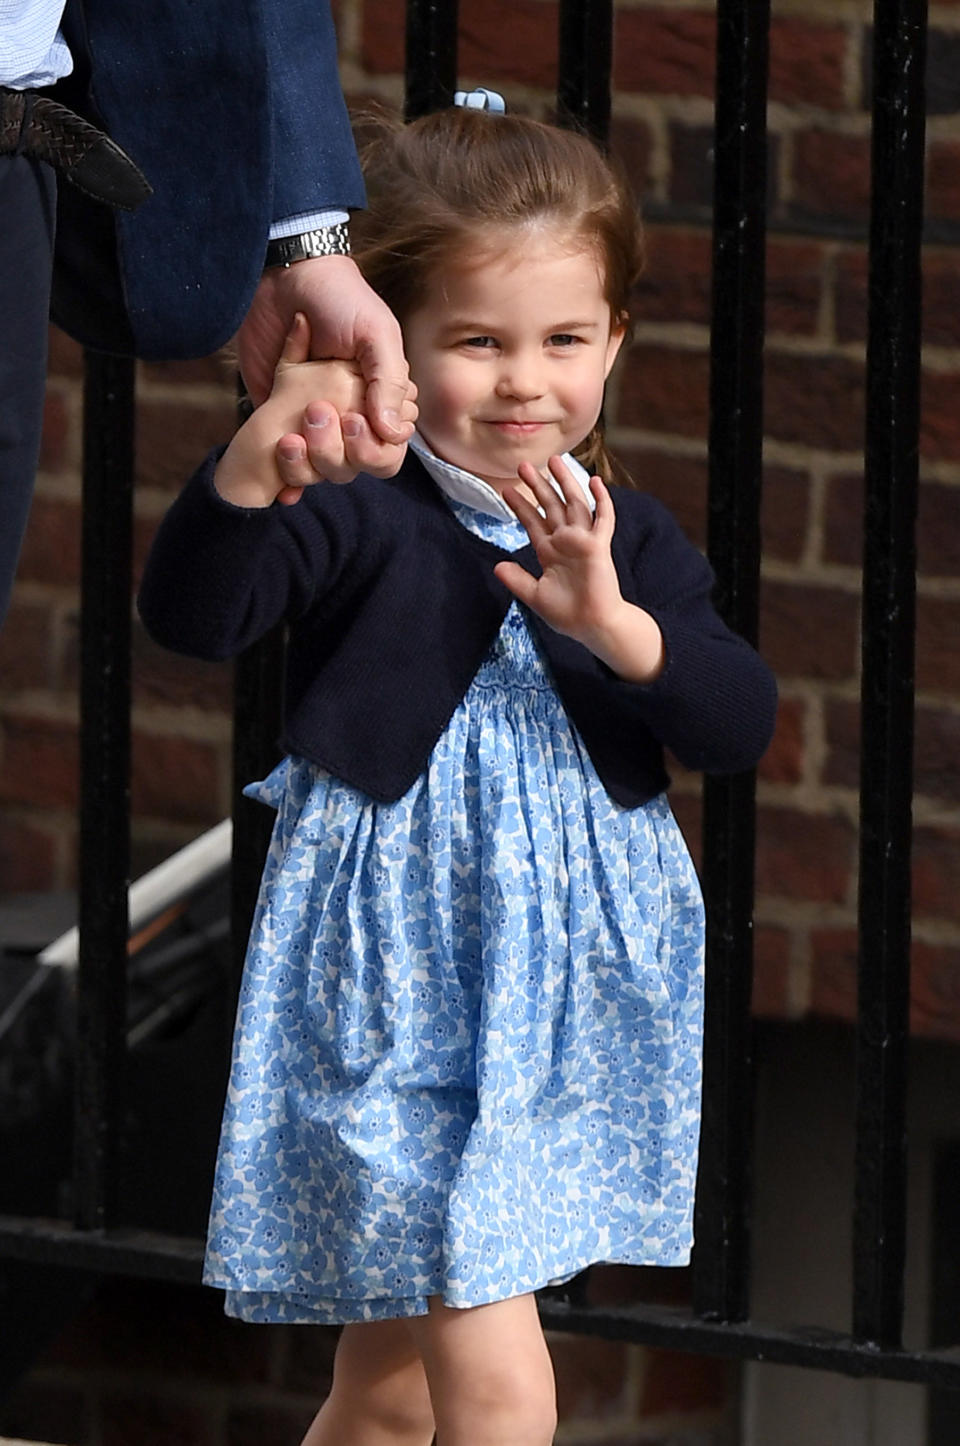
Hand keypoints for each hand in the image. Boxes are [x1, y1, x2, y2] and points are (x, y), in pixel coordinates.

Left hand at [215, 316, 413, 507]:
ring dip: (308, 464)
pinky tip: (283, 487)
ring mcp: (314, 420)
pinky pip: (287, 461)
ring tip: (291, 439)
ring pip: (321, 469)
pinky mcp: (279, 417)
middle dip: (336, 453)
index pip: (388, 448)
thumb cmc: (340, 299)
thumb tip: (393, 432)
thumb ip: (389, 382)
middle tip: (316, 414)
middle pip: (354, 465)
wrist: (284, 277)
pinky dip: (286, 476)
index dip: (373, 447)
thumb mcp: (375, 334)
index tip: (351, 421)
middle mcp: (350, 415)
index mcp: (380, 399)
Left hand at [494, 456, 664, 682]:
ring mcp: (583, 541)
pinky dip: (601, 500)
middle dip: (538, 486)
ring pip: (574, 504)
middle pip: (551, 506)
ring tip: (555, 461)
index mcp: (549, 552)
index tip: (506, 490)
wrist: (591, 626)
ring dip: (566, 482)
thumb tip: (497, 566)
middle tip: (524, 465)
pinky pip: (603, 519)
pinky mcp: (599, 546)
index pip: (533, 522)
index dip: (520, 505)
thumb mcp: (534, 596)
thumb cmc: (567, 614)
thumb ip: (517, 580)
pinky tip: (596, 482)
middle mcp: (565, 542)